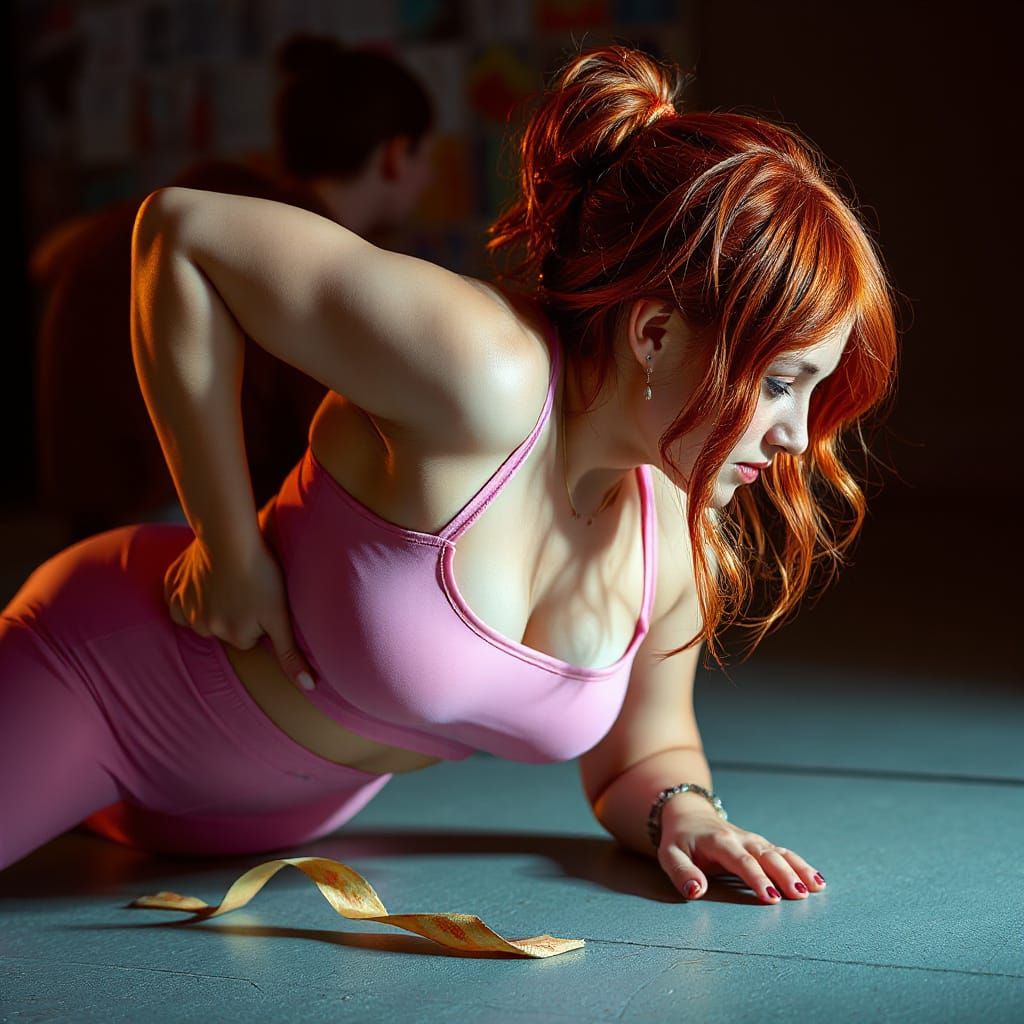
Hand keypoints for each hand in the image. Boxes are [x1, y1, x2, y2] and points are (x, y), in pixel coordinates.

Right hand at [163, 533, 317, 692]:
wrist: (229, 536)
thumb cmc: (261, 573)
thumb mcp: (281, 615)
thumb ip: (290, 654)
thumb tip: (309, 688)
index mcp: (233, 637)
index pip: (250, 636)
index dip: (260, 617)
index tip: (264, 598)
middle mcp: (205, 629)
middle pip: (226, 626)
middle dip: (237, 611)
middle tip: (247, 586)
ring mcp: (184, 608)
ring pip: (203, 613)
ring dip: (214, 599)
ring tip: (229, 577)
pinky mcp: (172, 588)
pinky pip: (178, 599)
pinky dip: (190, 590)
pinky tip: (206, 575)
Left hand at [656, 796, 826, 902]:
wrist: (688, 815)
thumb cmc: (679, 840)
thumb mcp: (670, 855)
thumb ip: (682, 873)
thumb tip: (695, 891)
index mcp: (719, 842)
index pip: (741, 862)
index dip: (757, 879)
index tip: (771, 897)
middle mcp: (741, 839)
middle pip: (766, 856)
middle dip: (784, 875)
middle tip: (800, 895)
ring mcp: (753, 841)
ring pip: (779, 853)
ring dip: (798, 869)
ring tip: (817, 887)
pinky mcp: (760, 844)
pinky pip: (782, 852)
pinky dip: (800, 864)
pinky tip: (817, 879)